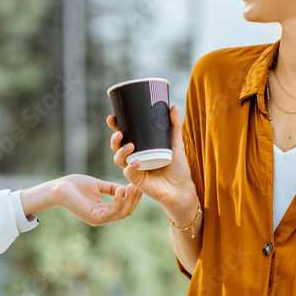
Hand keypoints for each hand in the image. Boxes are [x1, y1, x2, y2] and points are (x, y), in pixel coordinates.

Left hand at [22, 175, 141, 225]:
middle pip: (125, 212)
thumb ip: (111, 188)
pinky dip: (118, 201)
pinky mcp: (93, 217)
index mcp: (103, 211)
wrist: (60, 187)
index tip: (138, 185)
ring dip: (129, 200)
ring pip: (121, 213)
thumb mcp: (98, 185)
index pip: (123, 208)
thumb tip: (125, 188)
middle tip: (138, 186)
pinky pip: (111, 211)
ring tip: (132, 187)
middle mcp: (102, 217)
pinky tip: (121, 190)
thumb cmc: (75, 185)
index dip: (132, 198)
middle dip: (134, 200)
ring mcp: (98, 219)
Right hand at [107, 105, 198, 223]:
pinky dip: (131, 167)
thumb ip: (174, 126)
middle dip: (114, 138)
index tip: (112, 118)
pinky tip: (137, 162)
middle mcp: (134, 158)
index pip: (125, 136)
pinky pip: (128, 173)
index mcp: (140, 148)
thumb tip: (173, 106)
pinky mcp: (137, 181)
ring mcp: (134, 169)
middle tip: (118, 132)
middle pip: (117, 147)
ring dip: (120, 151)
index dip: (116, 127)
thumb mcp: (176, 144)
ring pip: (118, 159)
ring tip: (130, 145)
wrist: (182, 189)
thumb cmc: (178, 168)